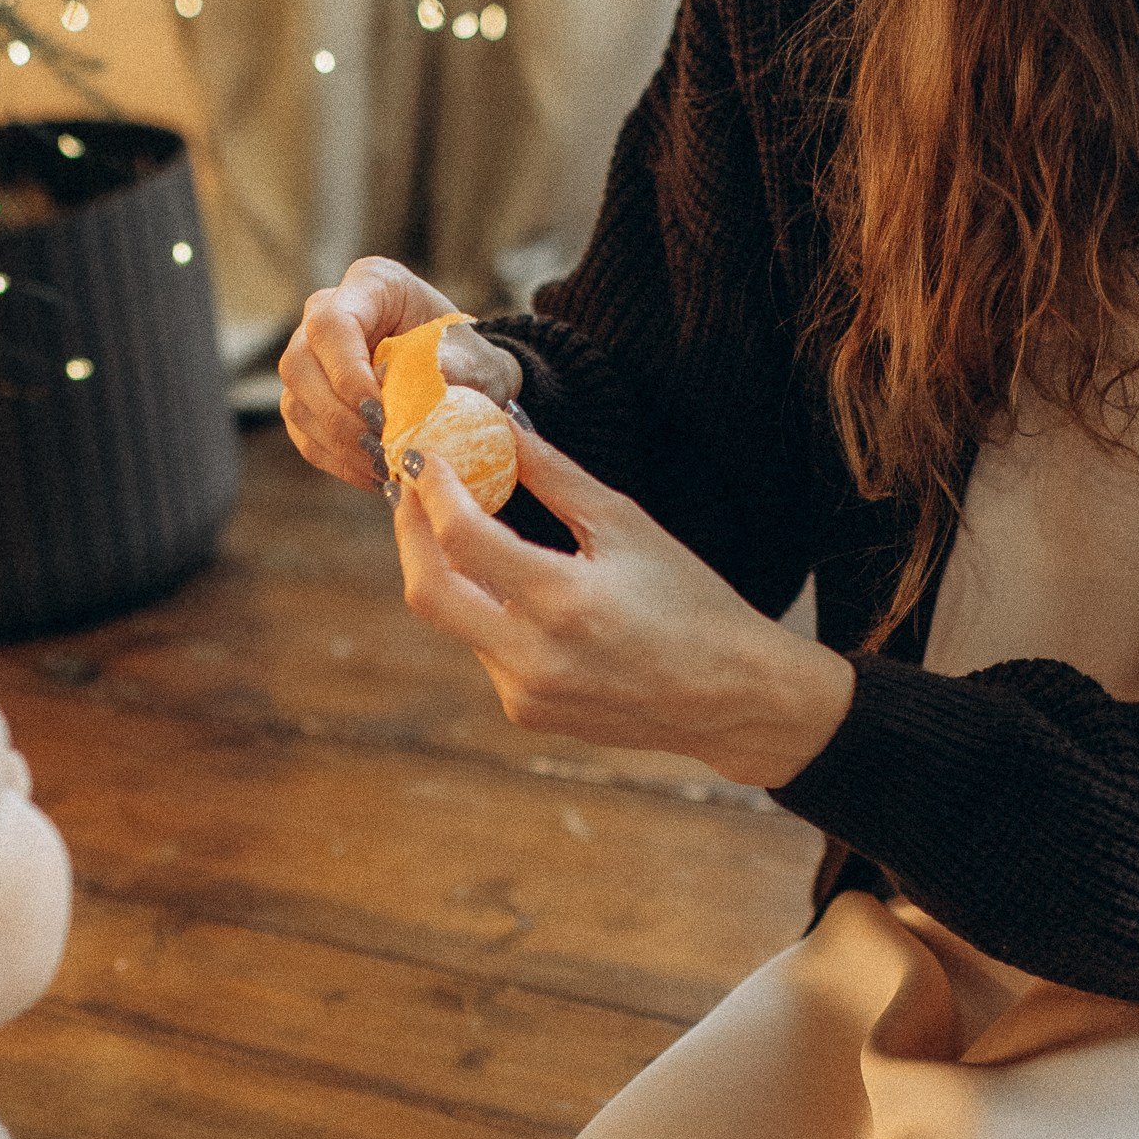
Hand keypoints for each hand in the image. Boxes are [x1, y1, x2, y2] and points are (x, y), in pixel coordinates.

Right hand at [280, 256, 521, 492]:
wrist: (468, 381)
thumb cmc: (471, 360)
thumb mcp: (476, 361)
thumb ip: (447, 369)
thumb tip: (406, 393)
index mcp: (370, 284)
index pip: (331, 324)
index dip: (346, 373)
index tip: (380, 415)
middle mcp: (326, 313)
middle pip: (298, 363)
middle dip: (338, 415)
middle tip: (382, 448)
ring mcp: (310, 357)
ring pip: (295, 402)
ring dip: (339, 444)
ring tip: (385, 467)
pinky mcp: (308, 400)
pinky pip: (306, 435)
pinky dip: (340, 462)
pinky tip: (377, 474)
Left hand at [392, 429, 855, 787]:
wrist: (730, 697)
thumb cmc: (690, 601)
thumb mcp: (626, 525)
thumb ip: (553, 475)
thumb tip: (497, 425)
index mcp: (565, 603)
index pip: (462, 538)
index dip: (432, 488)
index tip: (421, 454)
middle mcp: (534, 658)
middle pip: (427, 590)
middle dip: (409, 531)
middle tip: (410, 487)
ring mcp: (524, 694)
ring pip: (452, 619)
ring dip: (447, 566)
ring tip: (455, 519)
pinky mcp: (525, 712)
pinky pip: (481, 647)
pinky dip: (481, 605)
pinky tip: (503, 580)